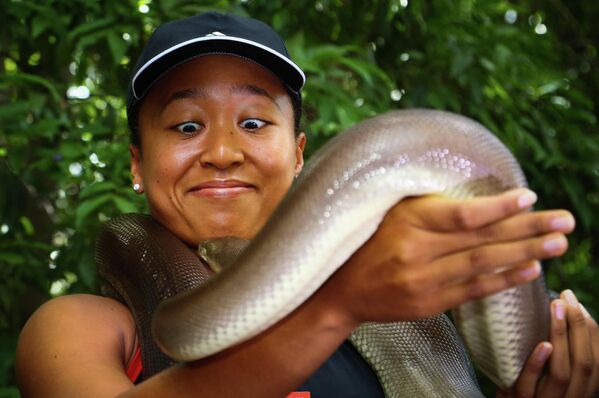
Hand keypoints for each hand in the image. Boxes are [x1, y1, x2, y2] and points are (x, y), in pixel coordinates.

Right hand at [317, 188, 574, 325]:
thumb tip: (482, 201)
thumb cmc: (369, 243)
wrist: (342, 290)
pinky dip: (503, 280)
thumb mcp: (392, 213)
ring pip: (482, 264)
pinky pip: (472, 290)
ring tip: (557, 244)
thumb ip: (430, 206)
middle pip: (481, 239)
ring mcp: (422, 280)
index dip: (499, 207)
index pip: (462, 214)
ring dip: (524, 254)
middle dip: (527, 228)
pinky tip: (530, 270)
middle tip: (565, 221)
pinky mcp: (428, 303)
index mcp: (406, 220)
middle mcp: (415, 250)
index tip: (529, 197)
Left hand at [497, 290, 598, 397]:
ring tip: (555, 308)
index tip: (577, 303)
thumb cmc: (529, 386)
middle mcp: (571, 396)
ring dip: (560, 337)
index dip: (591, 331)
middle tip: (566, 298)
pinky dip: (537, 364)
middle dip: (578, 327)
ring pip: (561, 373)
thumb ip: (560, 350)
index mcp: (582, 388)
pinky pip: (529, 386)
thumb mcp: (550, 372)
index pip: (597, 359)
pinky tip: (542, 344)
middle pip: (584, 364)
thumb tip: (562, 309)